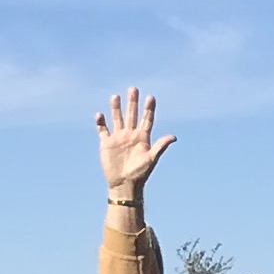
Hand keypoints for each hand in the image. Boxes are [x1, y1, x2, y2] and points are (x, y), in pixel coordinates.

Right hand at [95, 86, 173, 204]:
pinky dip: (100, 123)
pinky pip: (102, 130)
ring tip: (115, 96)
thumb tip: (174, 137)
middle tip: (133, 89)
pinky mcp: (106, 143)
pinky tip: (99, 114)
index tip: (151, 97)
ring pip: (117, 119)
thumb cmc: (140, 173)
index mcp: (142, 137)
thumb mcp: (151, 158)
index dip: (149, 109)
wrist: (124, 184)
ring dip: (116, 108)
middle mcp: (130, 135)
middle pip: (132, 115)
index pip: (146, 119)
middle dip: (133, 102)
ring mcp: (118, 138)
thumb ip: (160, 146)